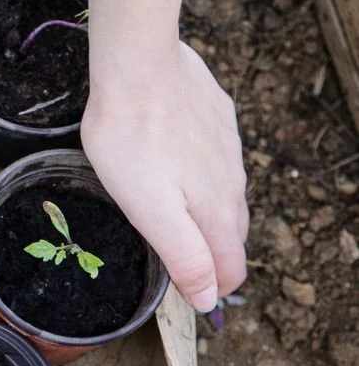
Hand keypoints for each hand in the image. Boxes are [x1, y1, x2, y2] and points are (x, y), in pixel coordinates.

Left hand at [80, 0, 247, 311]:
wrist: (139, 67)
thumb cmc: (132, 140)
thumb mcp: (150, 211)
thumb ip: (184, 256)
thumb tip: (208, 299)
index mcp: (216, 211)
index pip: (230, 268)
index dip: (212, 289)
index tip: (192, 298)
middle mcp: (232, 182)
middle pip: (231, 235)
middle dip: (214, 257)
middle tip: (187, 266)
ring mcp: (228, 147)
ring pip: (226, 195)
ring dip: (210, 216)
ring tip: (184, 224)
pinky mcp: (217, 118)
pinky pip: (217, 159)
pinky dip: (205, 176)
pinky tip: (182, 168)